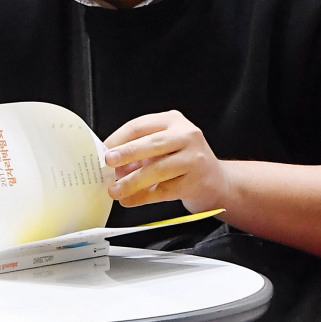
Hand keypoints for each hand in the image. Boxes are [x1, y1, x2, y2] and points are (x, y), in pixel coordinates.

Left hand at [103, 110, 227, 213]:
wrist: (217, 182)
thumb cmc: (184, 162)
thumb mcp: (163, 149)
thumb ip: (139, 153)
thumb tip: (111, 164)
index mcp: (173, 121)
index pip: (139, 126)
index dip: (118, 139)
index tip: (103, 150)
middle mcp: (186, 135)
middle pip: (150, 144)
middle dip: (126, 154)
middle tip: (108, 163)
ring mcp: (194, 158)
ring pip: (157, 169)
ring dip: (132, 181)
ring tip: (115, 190)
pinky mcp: (196, 181)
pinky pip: (165, 190)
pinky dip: (144, 196)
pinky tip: (130, 200)